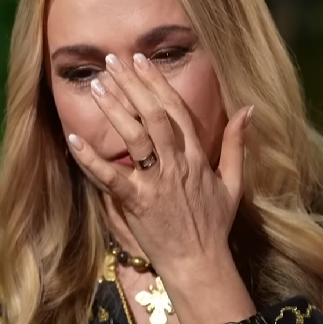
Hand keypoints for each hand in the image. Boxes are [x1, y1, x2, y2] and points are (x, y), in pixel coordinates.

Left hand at [65, 52, 252, 279]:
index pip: (176, 110)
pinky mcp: (137, 202)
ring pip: (135, 137)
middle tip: (112, 61)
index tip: (140, 60)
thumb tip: (249, 110)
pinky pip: (111, 177)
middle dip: (132, 85)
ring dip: (114, 108)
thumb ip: (236, 144)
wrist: (200, 263)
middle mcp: (177, 164)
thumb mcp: (232, 182)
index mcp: (197, 156)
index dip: (156, 82)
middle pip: (153, 115)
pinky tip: (73, 139)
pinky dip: (91, 158)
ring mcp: (157, 183)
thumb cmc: (213, 225)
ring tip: (96, 85)